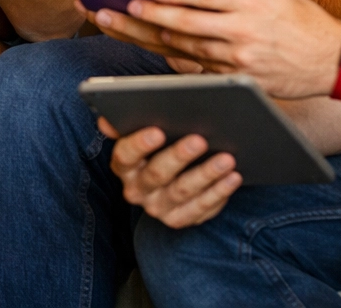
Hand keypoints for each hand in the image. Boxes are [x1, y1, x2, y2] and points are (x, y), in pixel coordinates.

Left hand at [98, 0, 340, 99]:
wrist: (335, 63)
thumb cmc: (305, 22)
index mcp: (255, 3)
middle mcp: (244, 32)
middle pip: (187, 25)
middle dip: (150, 16)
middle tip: (121, 8)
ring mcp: (239, 60)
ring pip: (185, 48)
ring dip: (151, 35)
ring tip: (121, 24)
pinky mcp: (238, 80)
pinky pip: (198, 68)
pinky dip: (173, 56)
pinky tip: (151, 46)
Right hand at [106, 122, 241, 227]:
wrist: (174, 173)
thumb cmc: (162, 139)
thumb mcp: (145, 127)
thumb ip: (130, 120)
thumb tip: (106, 121)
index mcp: (123, 165)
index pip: (125, 155)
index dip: (139, 144)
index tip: (157, 131)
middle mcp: (136, 189)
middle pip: (156, 174)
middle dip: (179, 156)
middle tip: (200, 139)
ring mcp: (158, 208)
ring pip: (182, 192)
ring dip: (206, 174)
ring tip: (227, 158)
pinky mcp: (180, 219)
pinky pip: (201, 209)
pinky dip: (219, 192)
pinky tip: (233, 177)